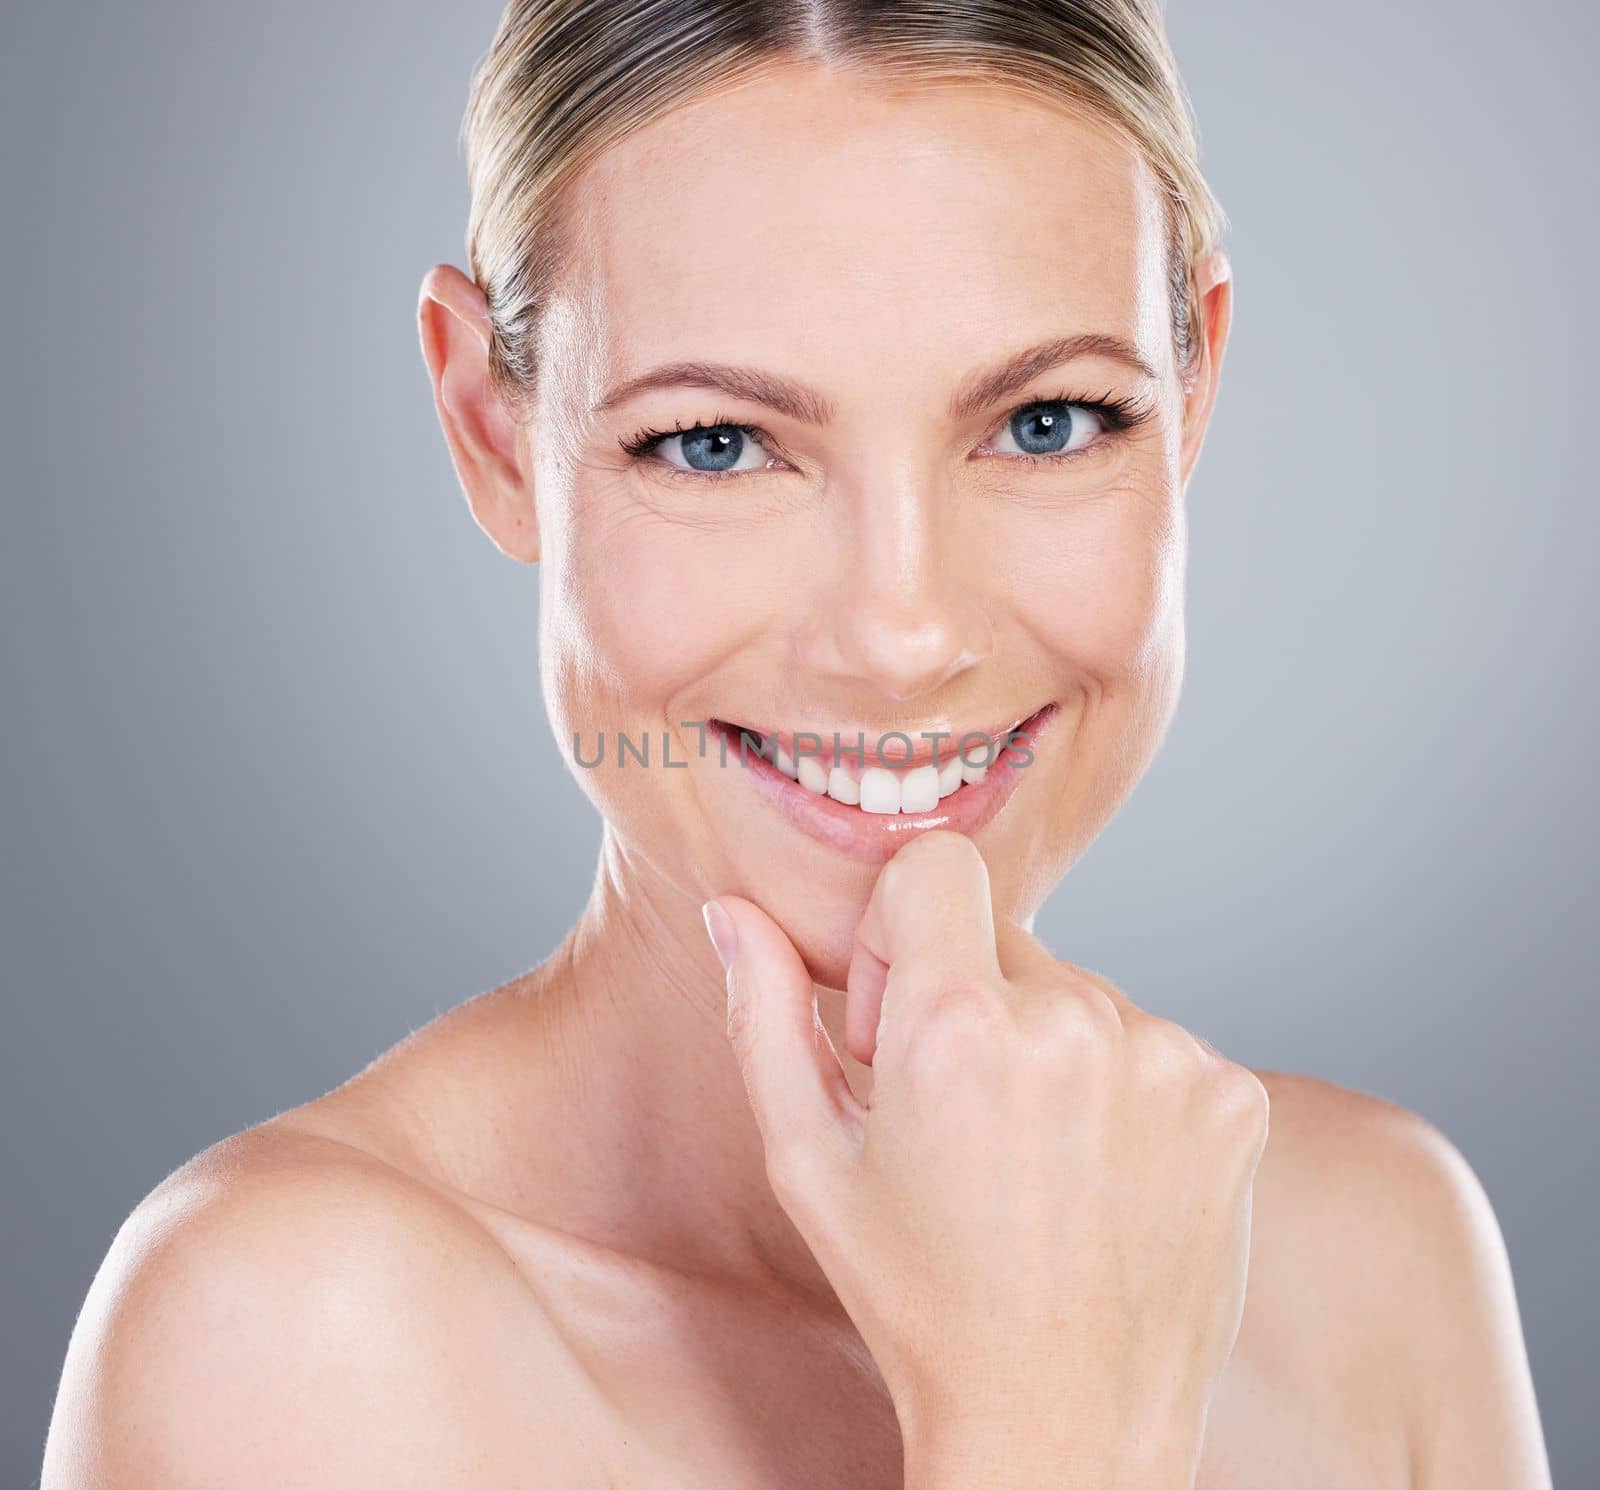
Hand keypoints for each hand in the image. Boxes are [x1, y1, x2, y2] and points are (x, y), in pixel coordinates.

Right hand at [705, 831, 1268, 1488]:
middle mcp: (1074, 1024)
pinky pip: (1156, 1044)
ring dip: (1051, 1048)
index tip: (900, 1023)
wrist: (1064, 1425)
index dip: (903, 932)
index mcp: (958, 1028)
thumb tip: (731, 913)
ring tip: (1035, 1162)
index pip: (936, 863)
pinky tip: (1099, 1177)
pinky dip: (1124, 1089)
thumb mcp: (810, 1164)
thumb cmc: (917, 1298)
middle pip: (1009, 939)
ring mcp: (1169, 1059)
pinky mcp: (1234, 1097)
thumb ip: (766, 1017)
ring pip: (1084, 993)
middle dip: (973, 1000)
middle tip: (961, 1117)